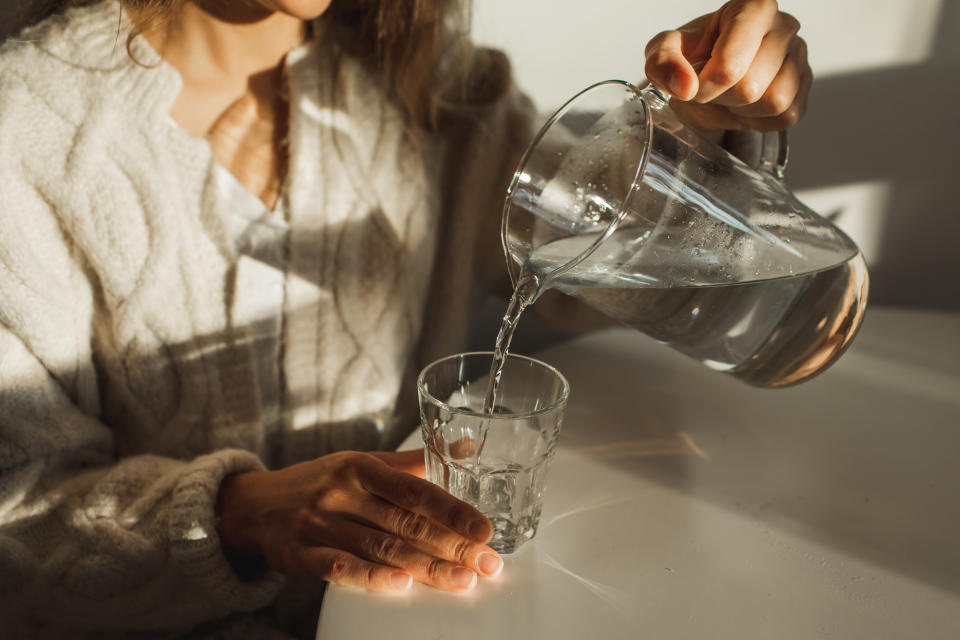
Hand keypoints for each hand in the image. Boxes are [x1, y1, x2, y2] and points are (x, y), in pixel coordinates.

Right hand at [216, 450, 502, 591]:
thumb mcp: (362, 461)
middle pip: (404, 524)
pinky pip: (340, 568)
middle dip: (451, 546)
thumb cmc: (319, 480)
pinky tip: (400, 585)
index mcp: (361, 467)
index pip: (414, 490)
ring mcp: (320, 525)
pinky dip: (371, 577)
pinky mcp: (301, 554)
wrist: (253, 504)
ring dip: (424, 567)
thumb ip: (412, 461)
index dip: (452, 510)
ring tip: (460, 581)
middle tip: (487, 564)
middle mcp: (342, 493)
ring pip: (381, 548)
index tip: (484, 528)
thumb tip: (466, 448)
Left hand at [644, 0, 810, 131]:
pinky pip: (785, 115)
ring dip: (742, 109)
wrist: (712, 76)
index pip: (730, 64)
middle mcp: (784, 26)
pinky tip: (747, 104)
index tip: (694, 83)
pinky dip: (759, 119)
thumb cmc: (694, 57)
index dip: (706, 85)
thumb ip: (663, 63)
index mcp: (752, 8)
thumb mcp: (665, 53)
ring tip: (730, 93)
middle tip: (713, 87)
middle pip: (749, 88)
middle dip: (722, 97)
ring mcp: (800, 55)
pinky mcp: (806, 85)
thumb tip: (684, 86)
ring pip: (773, 102)